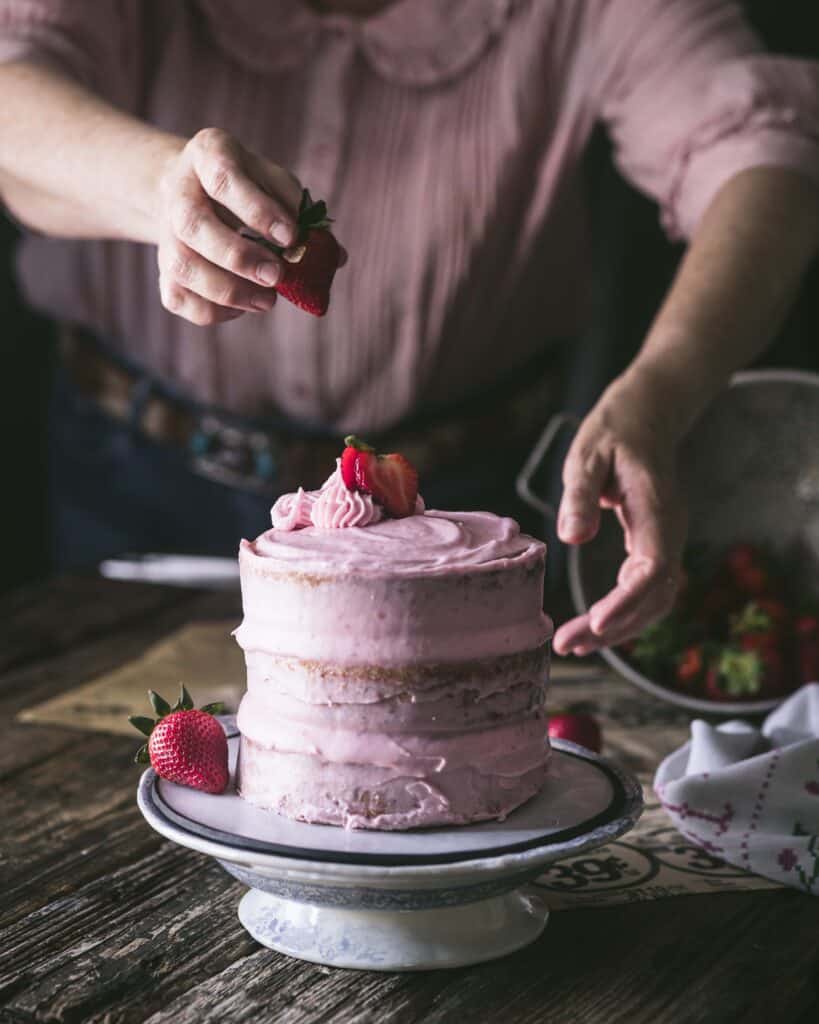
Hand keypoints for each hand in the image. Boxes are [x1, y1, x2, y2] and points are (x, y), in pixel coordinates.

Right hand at [155, 128, 303, 325]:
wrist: (195, 190)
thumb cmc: (248, 187)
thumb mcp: (275, 183)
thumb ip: (302, 214)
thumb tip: (334, 256)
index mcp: (208, 153)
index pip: (224, 178)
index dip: (257, 211)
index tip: (290, 236)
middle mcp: (178, 190)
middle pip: (193, 225)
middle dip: (239, 257)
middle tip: (277, 277)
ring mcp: (165, 231)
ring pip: (181, 266)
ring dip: (228, 291)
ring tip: (268, 300)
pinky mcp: (162, 268)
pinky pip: (176, 298)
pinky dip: (211, 312)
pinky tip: (241, 308)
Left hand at [552, 373, 686, 655]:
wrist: (646, 417)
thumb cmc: (613, 433)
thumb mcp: (586, 455)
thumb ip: (580, 495)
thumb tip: (572, 538)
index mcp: (656, 510)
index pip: (653, 569)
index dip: (628, 602)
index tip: (598, 623)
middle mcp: (669, 531)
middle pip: (655, 596)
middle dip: (616, 628)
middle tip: (569, 645)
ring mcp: (666, 540)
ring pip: (655, 600)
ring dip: (620, 628)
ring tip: (575, 645)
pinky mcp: (655, 545)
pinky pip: (648, 590)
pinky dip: (624, 613)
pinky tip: (595, 627)